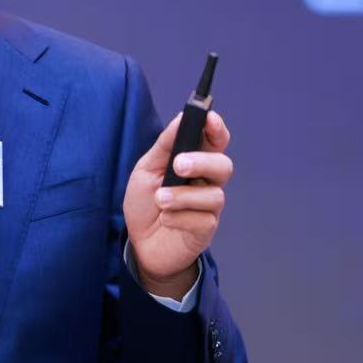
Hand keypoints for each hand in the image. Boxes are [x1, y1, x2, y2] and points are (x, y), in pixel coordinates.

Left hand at [123, 110, 231, 291]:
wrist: (139, 244)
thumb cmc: (145, 203)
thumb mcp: (146, 169)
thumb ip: (164, 146)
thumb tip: (181, 118)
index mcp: (196, 162)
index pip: (216, 141)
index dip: (216, 128)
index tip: (208, 118)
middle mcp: (207, 183)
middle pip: (223, 166)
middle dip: (202, 162)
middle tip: (179, 165)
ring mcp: (209, 207)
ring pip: (214, 195)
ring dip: (183, 196)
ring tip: (160, 199)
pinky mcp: (205, 230)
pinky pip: (203, 220)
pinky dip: (179, 218)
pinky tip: (165, 219)